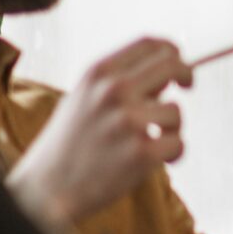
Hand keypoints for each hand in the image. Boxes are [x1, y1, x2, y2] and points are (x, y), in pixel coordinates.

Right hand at [6, 37, 191, 225]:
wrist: (46, 189)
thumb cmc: (69, 144)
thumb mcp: (83, 98)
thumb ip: (120, 81)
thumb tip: (168, 75)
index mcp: (98, 73)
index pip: (150, 44)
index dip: (171, 51)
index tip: (177, 64)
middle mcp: (114, 91)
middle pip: (172, 65)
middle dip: (186, 75)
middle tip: (186, 87)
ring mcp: (129, 120)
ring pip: (177, 111)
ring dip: (170, 128)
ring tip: (146, 142)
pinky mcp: (142, 151)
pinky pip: (178, 144)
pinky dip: (171, 154)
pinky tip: (150, 162)